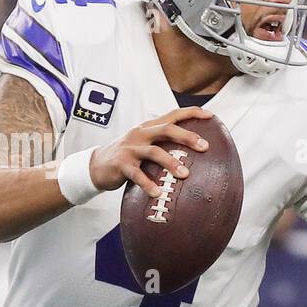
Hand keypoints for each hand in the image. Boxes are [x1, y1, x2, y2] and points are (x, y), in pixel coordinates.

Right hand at [88, 106, 211, 197]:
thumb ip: (164, 145)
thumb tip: (195, 154)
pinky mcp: (121, 164)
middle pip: (166, 129)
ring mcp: (130, 148)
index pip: (172, 115)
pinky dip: (148, 184)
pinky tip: (158, 193)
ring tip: (185, 175)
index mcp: (148, 127)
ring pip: (154, 151)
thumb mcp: (145, 146)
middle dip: (187, 136)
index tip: (210, 116)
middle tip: (205, 147)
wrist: (96, 166)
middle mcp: (140, 134)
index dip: (191, 113)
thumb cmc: (128, 157)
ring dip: (171, 162)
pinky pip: (137, 174)